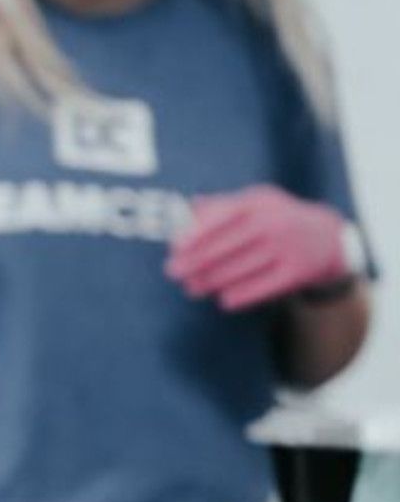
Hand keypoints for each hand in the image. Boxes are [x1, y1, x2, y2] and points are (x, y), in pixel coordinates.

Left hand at [166, 185, 354, 311]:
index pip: (223, 216)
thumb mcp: (253, 203)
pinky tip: (224, 299)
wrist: (327, 237)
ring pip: (239, 269)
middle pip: (227, 245)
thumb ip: (218, 206)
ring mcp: (288, 247)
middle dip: (196, 261)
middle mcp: (275, 222)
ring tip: (192, 288)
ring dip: (211, 281)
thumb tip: (182, 214)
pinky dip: (239, 295)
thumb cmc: (275, 219)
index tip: (175, 247)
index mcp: (259, 202)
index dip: (197, 232)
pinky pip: (261, 288)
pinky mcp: (297, 271)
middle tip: (174, 272)